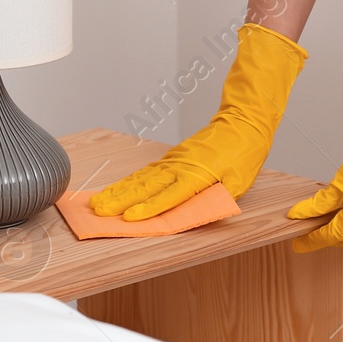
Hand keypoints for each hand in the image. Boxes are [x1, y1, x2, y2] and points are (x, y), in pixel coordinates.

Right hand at [90, 23, 306, 220]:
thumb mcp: (238, 183)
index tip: (129, 218)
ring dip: (118, 191)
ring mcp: (172, 161)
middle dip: (120, 200)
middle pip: (145, 187)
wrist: (242, 123)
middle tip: (98, 211)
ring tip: (98, 202)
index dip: (148, 208)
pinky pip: (146, 172)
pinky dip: (129, 181)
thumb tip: (196, 215)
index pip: (168, 196)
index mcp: (196, 175)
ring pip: (140, 179)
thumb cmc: (244, 154)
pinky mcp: (171, 157)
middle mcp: (179, 167)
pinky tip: (117, 189)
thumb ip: (217, 199)